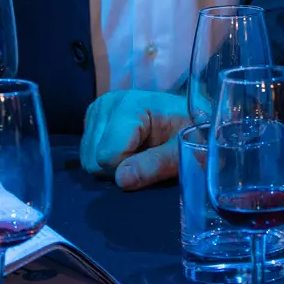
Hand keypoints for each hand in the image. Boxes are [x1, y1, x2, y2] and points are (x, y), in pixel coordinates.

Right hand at [79, 89, 193, 188]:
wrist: (195, 116)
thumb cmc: (195, 130)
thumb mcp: (186, 149)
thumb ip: (157, 163)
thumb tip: (121, 179)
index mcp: (130, 104)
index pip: (108, 154)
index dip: (131, 168)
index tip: (155, 159)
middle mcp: (106, 104)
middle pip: (94, 159)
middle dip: (120, 168)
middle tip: (149, 158)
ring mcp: (97, 112)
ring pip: (88, 161)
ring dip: (114, 166)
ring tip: (141, 153)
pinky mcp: (93, 123)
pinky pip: (89, 156)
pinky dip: (109, 161)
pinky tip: (130, 150)